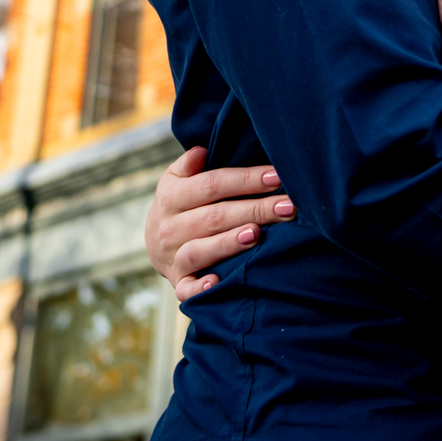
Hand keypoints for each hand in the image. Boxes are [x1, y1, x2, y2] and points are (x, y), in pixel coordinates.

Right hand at [143, 146, 294, 301]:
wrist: (154, 243)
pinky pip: (186, 289)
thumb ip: (188, 165)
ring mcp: (173, 257)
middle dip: (255, 210)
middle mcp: (170, 227)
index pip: (212, 184)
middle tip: (288, 207)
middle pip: (215, 217)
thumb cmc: (179, 205)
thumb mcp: (175, 180)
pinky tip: (217, 283)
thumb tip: (201, 151)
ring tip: (256, 234)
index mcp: (172, 197)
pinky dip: (200, 288)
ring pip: (200, 250)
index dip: (246, 180)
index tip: (277, 176)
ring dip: (228, 243)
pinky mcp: (178, 282)